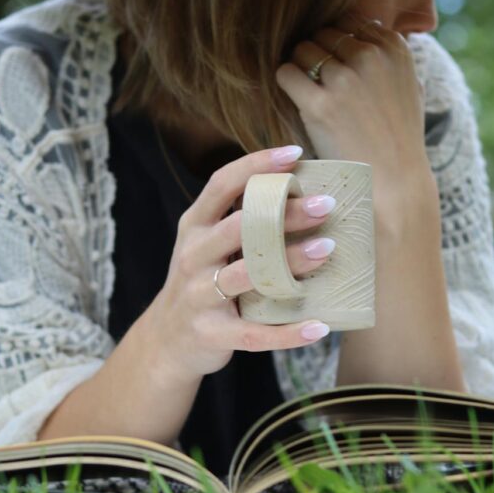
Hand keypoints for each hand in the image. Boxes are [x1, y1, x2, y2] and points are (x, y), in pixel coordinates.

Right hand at [147, 146, 334, 381]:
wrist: (166, 339)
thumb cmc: (199, 282)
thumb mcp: (205, 246)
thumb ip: (238, 224)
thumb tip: (300, 199)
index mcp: (194, 227)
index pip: (222, 185)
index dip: (256, 165)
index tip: (295, 153)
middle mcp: (193, 256)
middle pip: (239, 227)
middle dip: (283, 214)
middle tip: (325, 206)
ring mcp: (200, 295)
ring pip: (248, 276)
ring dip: (289, 262)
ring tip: (326, 249)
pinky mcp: (212, 333)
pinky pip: (255, 334)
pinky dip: (288, 333)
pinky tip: (319, 327)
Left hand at [276, 14, 431, 203]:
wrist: (394, 181)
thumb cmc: (398, 140)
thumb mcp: (409, 88)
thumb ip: (389, 61)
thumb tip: (365, 43)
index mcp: (394, 48)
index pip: (349, 24)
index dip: (336, 45)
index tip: (334, 66)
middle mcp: (370, 57)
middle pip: (323, 34)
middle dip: (317, 54)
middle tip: (317, 82)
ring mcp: (345, 80)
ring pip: (303, 50)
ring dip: (300, 69)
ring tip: (307, 93)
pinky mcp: (320, 105)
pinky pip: (287, 73)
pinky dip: (286, 82)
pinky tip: (296, 99)